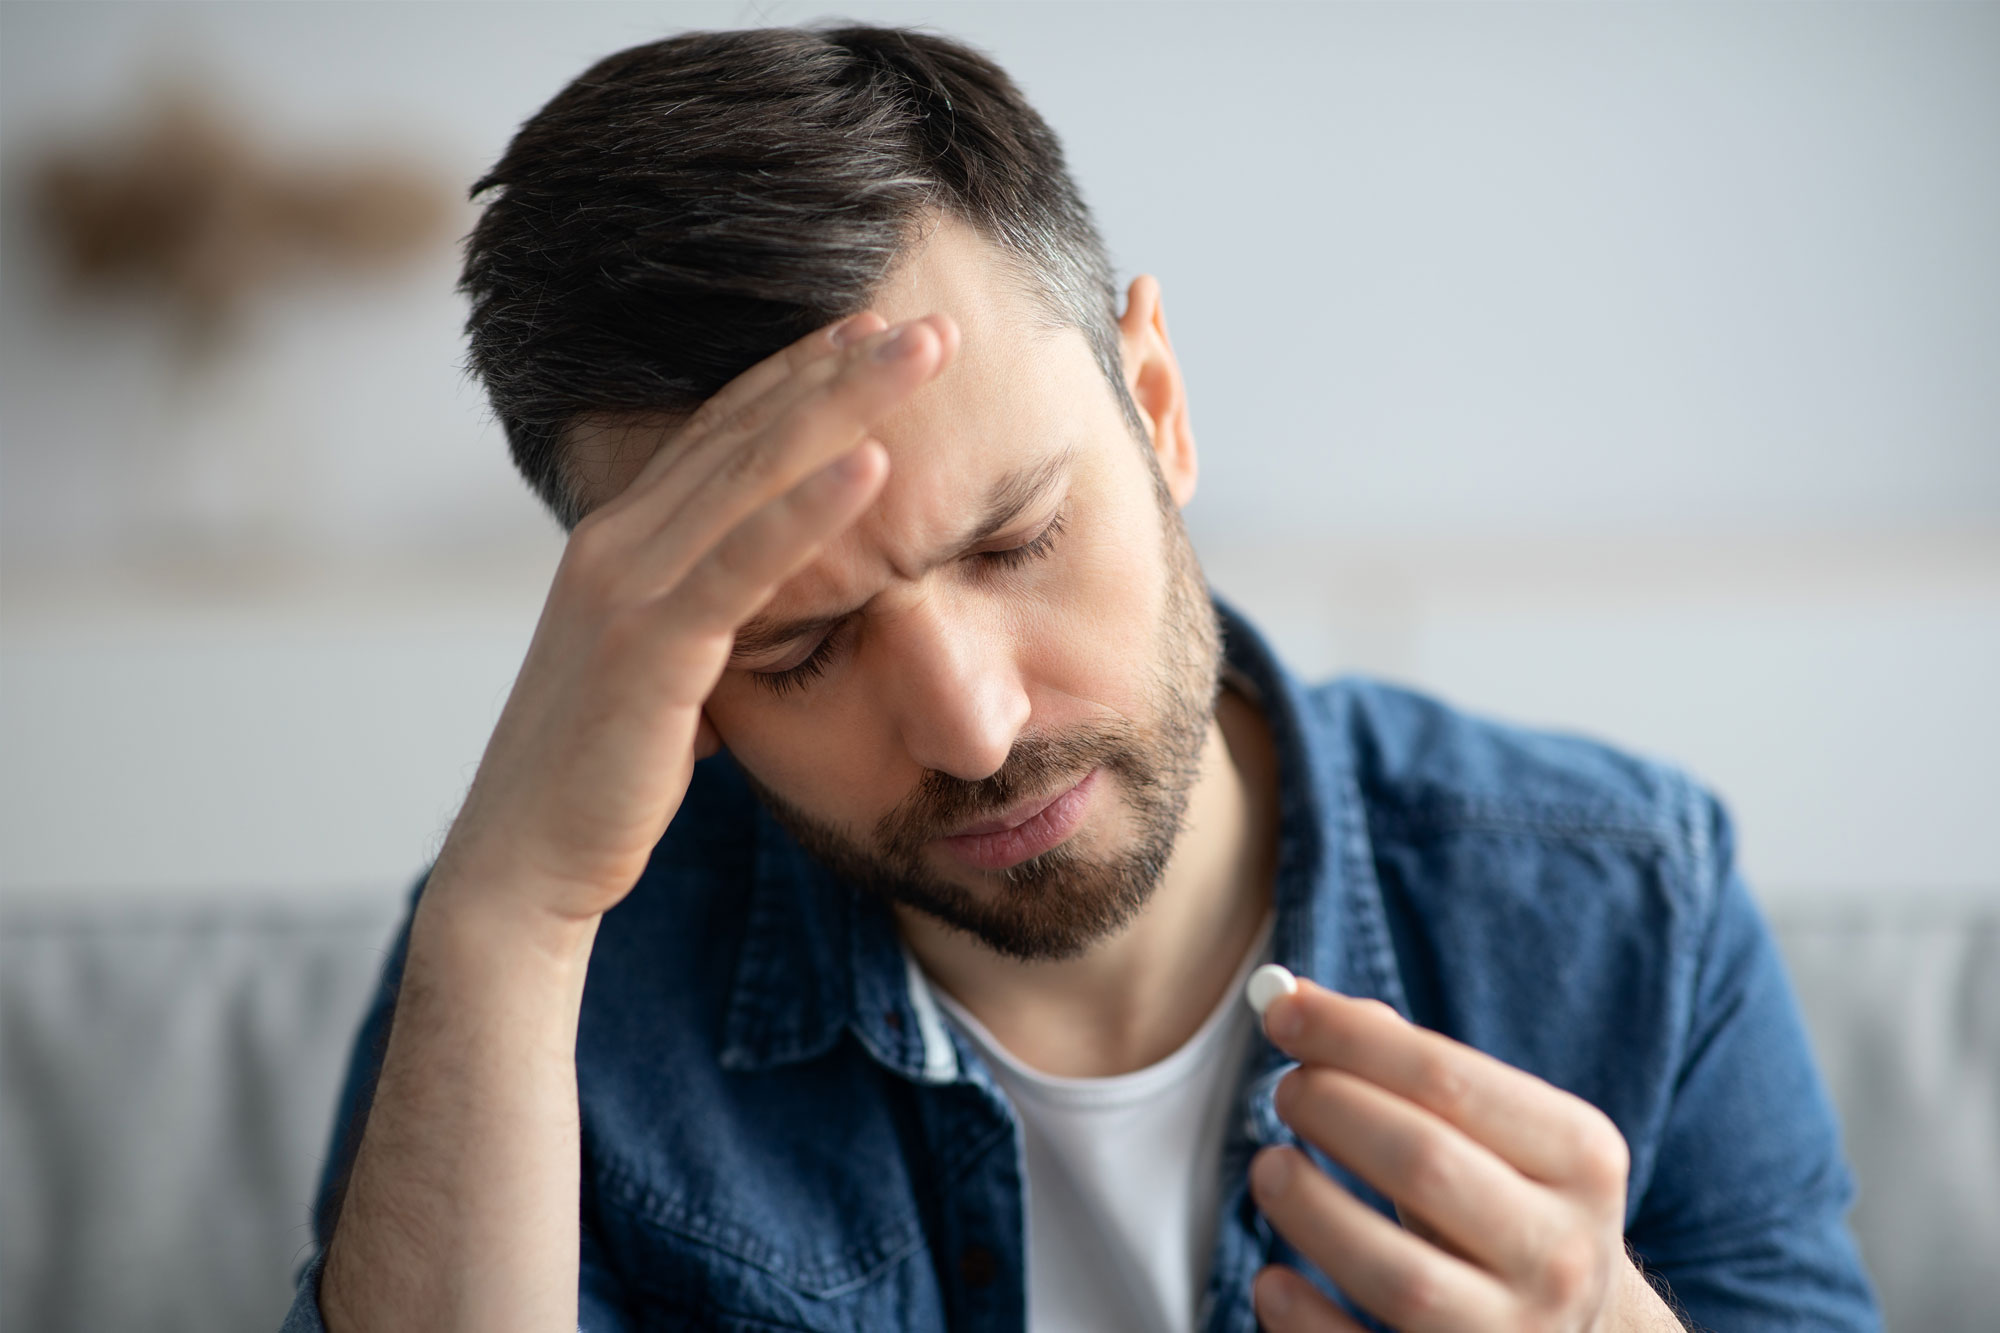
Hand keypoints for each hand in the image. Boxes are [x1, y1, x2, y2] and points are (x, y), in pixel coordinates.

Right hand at [433, 311, 955, 925]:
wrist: (525, 861)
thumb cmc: (603, 777)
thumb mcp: (664, 677)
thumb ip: (704, 626)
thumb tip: (759, 620)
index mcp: (623, 543)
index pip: (724, 433)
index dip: (801, 375)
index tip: (872, 331)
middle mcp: (618, 543)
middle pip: (747, 428)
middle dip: (841, 365)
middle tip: (929, 322)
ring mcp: (626, 586)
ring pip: (752, 470)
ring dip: (847, 402)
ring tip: (925, 350)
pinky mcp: (649, 645)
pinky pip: (744, 562)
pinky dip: (811, 507)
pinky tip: (877, 464)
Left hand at [1248, 980, 1683, 1330]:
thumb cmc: (1505, 1206)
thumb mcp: (1494, 1133)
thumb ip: (1407, 1065)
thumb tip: (1296, 1003)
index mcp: (1581, 1159)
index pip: (1449, 1077)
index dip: (1350, 1038)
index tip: (1279, 1012)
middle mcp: (1564, 1253)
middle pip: (1424, 1165)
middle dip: (1332, 1110)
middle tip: (1283, 1092)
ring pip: (1397, 1276)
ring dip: (1311, 1210)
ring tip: (1269, 1170)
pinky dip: (1305, 1320)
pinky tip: (1274, 1280)